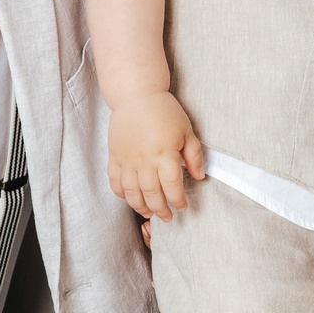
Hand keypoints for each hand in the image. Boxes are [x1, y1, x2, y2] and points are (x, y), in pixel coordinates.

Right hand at [108, 92, 205, 219]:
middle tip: (167, 217)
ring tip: (149, 212)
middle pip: (152, 194)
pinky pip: (115, 181)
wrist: (136, 95)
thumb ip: (194, 155)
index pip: (173, 186)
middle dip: (161, 210)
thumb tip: (199, 176)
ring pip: (132, 192)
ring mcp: (127, 159)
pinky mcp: (114, 156)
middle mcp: (145, 160)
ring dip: (140, 206)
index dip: (178, 201)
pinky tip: (129, 197)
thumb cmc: (164, 111)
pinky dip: (121, 193)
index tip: (183, 207)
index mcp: (165, 154)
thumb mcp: (186, 130)